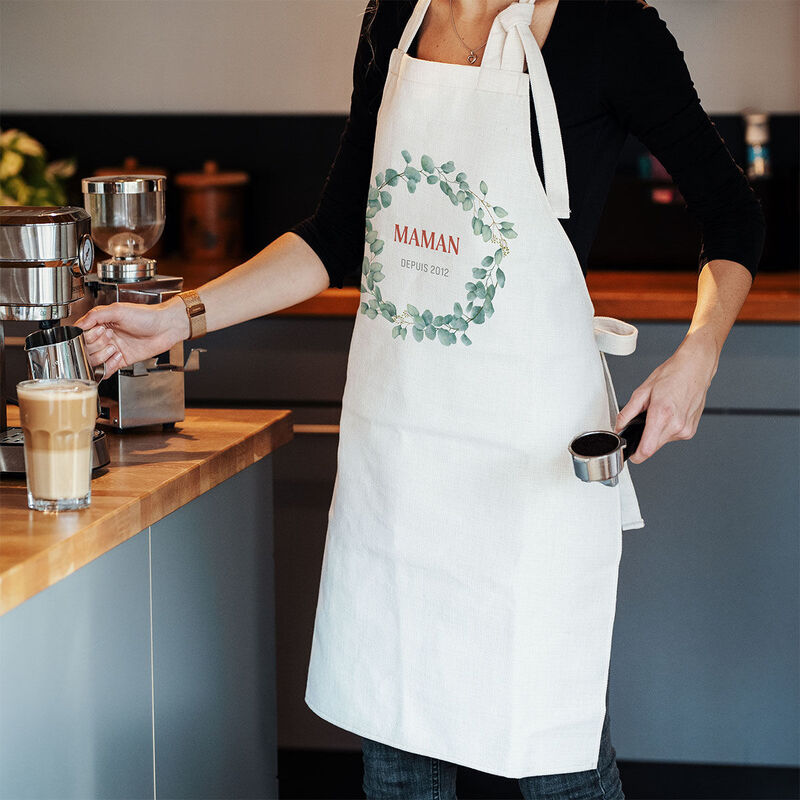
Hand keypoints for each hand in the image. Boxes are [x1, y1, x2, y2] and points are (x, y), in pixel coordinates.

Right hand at [74, 298, 187, 377]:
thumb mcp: (118, 310)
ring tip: (114, 348)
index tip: (99, 332)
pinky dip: (107, 367)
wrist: (166, 327)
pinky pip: (107, 369)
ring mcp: (114, 349)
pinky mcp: (122, 360)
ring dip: (102, 356)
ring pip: (95, 360)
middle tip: (109, 338)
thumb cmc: (147, 316)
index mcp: (102, 323)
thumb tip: (79, 324)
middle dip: (96, 345)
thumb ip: (96, 315)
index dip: (87, 336)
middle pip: (87, 349)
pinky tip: (117, 358)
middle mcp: (106, 337)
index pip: (82, 334)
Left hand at [614, 332, 718, 463]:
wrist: (695, 368)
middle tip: (643, 421)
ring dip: (656, 432)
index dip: (635, 455)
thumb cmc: (672, 375)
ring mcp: (686, 430)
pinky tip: (669, 414)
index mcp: (662, 415)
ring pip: (662, 442)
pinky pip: (672, 436)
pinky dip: (666, 429)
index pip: (646, 450)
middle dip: (643, 439)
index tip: (630, 454)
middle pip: (653, 447)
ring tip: (659, 412)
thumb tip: (618, 426)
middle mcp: (676, 426)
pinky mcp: (691, 431)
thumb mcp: (642, 391)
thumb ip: (627, 412)